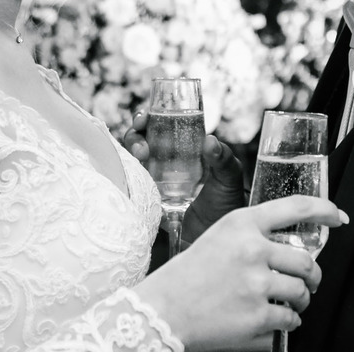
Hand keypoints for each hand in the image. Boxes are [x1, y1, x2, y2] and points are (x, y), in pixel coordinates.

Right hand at [123, 107, 247, 243]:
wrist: (217, 235)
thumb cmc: (226, 202)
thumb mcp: (229, 178)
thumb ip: (224, 160)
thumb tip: (210, 141)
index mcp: (186, 148)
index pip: (163, 125)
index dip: (149, 118)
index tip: (145, 118)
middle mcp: (167, 160)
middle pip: (142, 138)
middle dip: (135, 133)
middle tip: (141, 139)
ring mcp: (155, 179)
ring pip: (133, 158)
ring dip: (131, 150)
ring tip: (140, 154)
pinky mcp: (148, 198)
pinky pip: (130, 183)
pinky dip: (124, 175)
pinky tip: (127, 173)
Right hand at [134, 196, 347, 351]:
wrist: (162, 309)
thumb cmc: (192, 273)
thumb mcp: (221, 235)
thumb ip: (256, 233)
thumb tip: (295, 245)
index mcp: (243, 223)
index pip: (296, 206)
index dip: (324, 210)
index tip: (339, 217)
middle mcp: (253, 251)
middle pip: (307, 261)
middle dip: (313, 276)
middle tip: (308, 283)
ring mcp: (256, 286)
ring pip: (302, 293)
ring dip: (302, 302)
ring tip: (289, 303)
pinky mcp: (256, 318)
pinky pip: (289, 322)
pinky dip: (286, 324)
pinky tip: (271, 320)